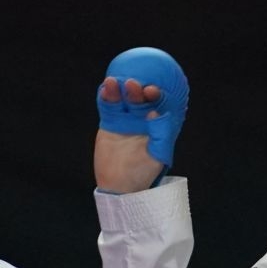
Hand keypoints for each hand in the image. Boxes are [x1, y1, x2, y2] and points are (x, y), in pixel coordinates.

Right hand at [94, 77, 165, 192]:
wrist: (120, 185)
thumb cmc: (143, 172)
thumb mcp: (157, 155)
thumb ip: (161, 134)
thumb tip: (156, 112)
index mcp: (156, 123)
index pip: (157, 104)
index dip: (155, 95)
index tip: (151, 90)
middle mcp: (141, 118)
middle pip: (138, 99)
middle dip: (136, 90)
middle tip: (132, 84)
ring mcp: (125, 118)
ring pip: (121, 100)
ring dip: (118, 89)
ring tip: (113, 82)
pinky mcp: (109, 121)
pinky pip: (107, 106)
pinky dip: (106, 97)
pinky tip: (105, 88)